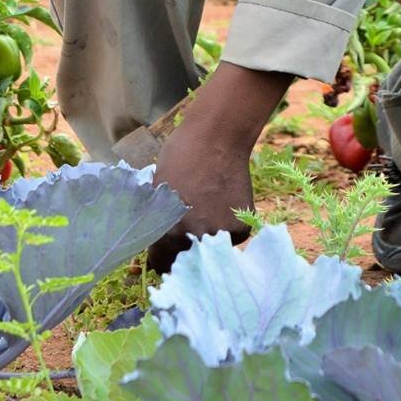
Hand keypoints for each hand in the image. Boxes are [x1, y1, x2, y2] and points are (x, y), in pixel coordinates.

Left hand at [144, 62, 292, 272]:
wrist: (216, 138)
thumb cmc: (179, 157)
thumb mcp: (158, 192)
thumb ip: (159, 221)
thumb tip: (159, 243)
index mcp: (169, 232)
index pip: (162, 262)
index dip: (161, 257)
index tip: (164, 252)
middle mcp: (196, 239)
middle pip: (188, 260)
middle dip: (184, 251)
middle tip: (187, 231)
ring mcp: (221, 234)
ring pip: (211, 249)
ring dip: (207, 238)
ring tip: (206, 211)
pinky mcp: (242, 227)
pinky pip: (231, 236)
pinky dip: (226, 226)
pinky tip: (222, 203)